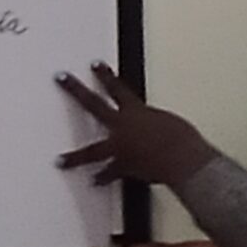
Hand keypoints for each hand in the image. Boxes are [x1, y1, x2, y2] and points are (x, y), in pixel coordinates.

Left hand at [56, 62, 219, 186]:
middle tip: (61, 79)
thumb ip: (155, 124)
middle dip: (75, 90)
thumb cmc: (184, 140)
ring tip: (61, 160)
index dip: (105, 76)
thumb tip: (154, 130)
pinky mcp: (124, 167)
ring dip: (75, 157)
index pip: (117, 88)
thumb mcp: (170, 123)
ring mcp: (119, 147)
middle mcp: (122, 126)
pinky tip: (94, 181)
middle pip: (93, 104)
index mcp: (136, 111)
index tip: (94, 65)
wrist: (185, 160)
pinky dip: (103, 179)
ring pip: (92, 151)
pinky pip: (110, 174)